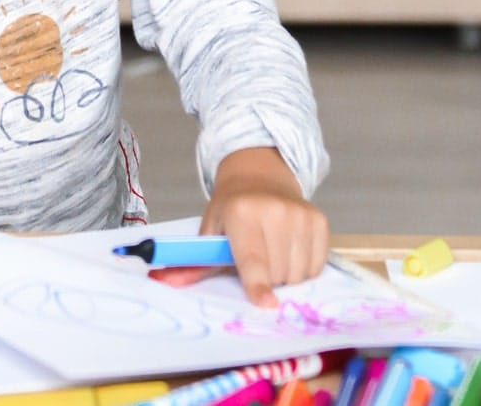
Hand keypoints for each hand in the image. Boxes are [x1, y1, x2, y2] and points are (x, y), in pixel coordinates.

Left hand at [178, 147, 327, 307]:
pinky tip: (290, 250)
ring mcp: (300, 214)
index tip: (265, 304)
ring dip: (285, 276)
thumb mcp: (210, 230)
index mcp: (241, 212)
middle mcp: (274, 210)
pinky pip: (316, 265)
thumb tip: (161, 281)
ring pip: (298, 273)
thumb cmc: (232, 210)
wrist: (260, 177)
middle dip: (266, 280)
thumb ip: (192, 262)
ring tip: (272, 255)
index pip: (252, 257)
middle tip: (256, 262)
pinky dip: (304, 268)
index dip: (257, 283)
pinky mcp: (319, 219)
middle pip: (277, 273)